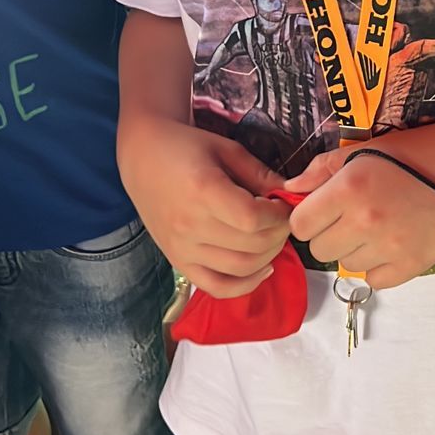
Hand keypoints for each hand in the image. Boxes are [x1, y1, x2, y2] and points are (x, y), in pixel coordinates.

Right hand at [120, 117, 291, 298]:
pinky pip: (216, 287)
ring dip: (268, 256)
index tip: (284, 205)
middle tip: (284, 220)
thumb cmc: (186, 147)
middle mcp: (190, 225)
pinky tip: (262, 269)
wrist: (143, 156)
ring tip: (272, 237)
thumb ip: (260, 174)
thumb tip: (291, 195)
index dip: (279, 215)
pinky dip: (244, 285)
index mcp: (203, 191)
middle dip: (279, 234)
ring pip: (240, 268)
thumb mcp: (227, 149)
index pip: (254, 219)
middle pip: (251, 245)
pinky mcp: (178, 261)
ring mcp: (182, 248)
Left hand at [289, 150, 434, 288]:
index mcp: (347, 190)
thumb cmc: (411, 154)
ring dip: (354, 249)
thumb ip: (321, 170)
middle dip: (329, 233)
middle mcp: (364, 222)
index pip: (300, 225)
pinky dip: (377, 265)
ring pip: (345, 265)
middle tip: (350, 217)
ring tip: (376, 226)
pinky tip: (390, 242)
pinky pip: (373, 279)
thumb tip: (290, 189)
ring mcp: (388, 248)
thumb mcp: (361, 151)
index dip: (307, 217)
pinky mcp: (410, 266)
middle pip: (319, 249)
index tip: (322, 211)